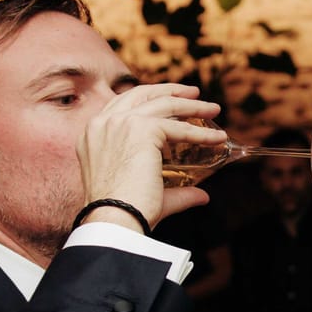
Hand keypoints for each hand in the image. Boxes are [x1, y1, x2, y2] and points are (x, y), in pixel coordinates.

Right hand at [76, 82, 226, 227]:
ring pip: (164, 105)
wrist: (115, 221)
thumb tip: (203, 195)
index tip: (171, 99)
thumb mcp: (148, 192)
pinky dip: (202, 134)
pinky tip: (218, 139)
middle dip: (171, 91)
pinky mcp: (142, 129)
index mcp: (93, 134)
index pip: (123, 105)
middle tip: (194, 94)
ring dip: (192, 105)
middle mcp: (102, 123)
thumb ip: (177, 190)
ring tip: (212, 109)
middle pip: (142, 94)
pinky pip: (179, 128)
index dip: (149, 98)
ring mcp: (120, 123)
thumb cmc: (125, 214)